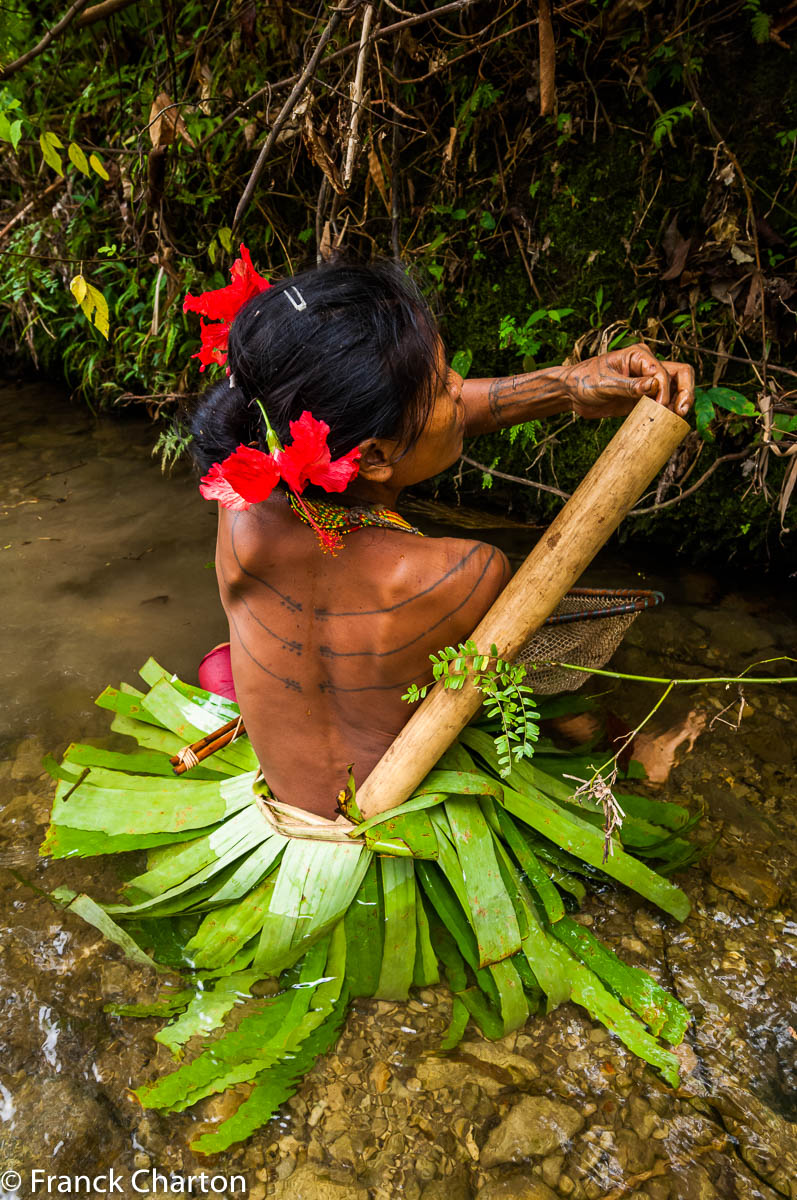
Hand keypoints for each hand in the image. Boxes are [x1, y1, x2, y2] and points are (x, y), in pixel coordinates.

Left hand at [562, 343, 693, 418]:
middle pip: (680, 374)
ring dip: (680, 401)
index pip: (662, 370)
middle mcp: (647, 366)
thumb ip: (629, 386)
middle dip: (686, 391)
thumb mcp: (605, 384)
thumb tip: (654, 386)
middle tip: (682, 411)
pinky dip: (669, 411)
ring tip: (677, 418)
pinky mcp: (643, 397)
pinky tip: (667, 422)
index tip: (658, 406)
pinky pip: (664, 402)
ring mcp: (647, 382)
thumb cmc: (584, 381)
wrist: (572, 393)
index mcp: (638, 355)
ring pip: (676, 388)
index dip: (665, 388)